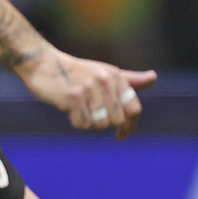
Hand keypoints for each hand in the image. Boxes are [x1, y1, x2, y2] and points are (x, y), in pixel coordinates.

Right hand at [20, 48, 155, 140]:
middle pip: (117, 120)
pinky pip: (82, 124)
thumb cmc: (77, 72)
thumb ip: (130, 80)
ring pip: (100, 124)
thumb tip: (154, 77)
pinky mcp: (73, 97)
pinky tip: (69, 109)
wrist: (43, 64)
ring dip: (89, 122)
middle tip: (91, 113)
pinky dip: (76, 122)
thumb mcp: (106, 72)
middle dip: (105, 122)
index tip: (121, 135)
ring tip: (80, 108)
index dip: (130, 126)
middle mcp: (105, 81)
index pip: (134, 109)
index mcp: (116, 76)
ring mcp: (89, 89)